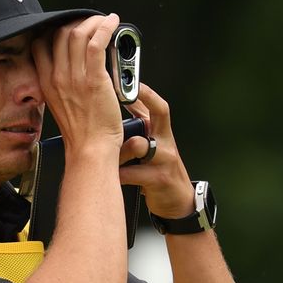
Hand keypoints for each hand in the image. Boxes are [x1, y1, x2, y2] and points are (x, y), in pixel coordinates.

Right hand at [32, 13, 123, 154]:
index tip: (69, 27)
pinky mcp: (95, 79)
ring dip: (94, 21)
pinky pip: (97, 43)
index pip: (41, 45)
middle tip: (92, 22)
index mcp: (46, 83)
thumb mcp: (60, 105)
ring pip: (78, 34)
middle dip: (78, 22)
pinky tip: (113, 23)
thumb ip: (61, 85)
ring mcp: (75, 78)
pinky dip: (106, 28)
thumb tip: (73, 67)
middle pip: (60, 34)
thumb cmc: (81, 132)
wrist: (90, 149)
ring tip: (105, 21)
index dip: (55, 30)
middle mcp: (57, 77)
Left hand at [117, 82, 195, 217]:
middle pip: (153, 118)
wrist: (176, 201)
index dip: (144, 93)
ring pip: (138, 145)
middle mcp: (165, 141)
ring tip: (106, 157)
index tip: (128, 82)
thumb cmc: (158, 169)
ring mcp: (164, 159)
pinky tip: (109, 177)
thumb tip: (120, 101)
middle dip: (135, 113)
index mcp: (161, 132)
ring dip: (119, 151)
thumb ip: (140, 124)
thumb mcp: (153, 144)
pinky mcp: (159, 178)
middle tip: (115, 112)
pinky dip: (117, 175)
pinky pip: (131, 173)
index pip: (157, 106)